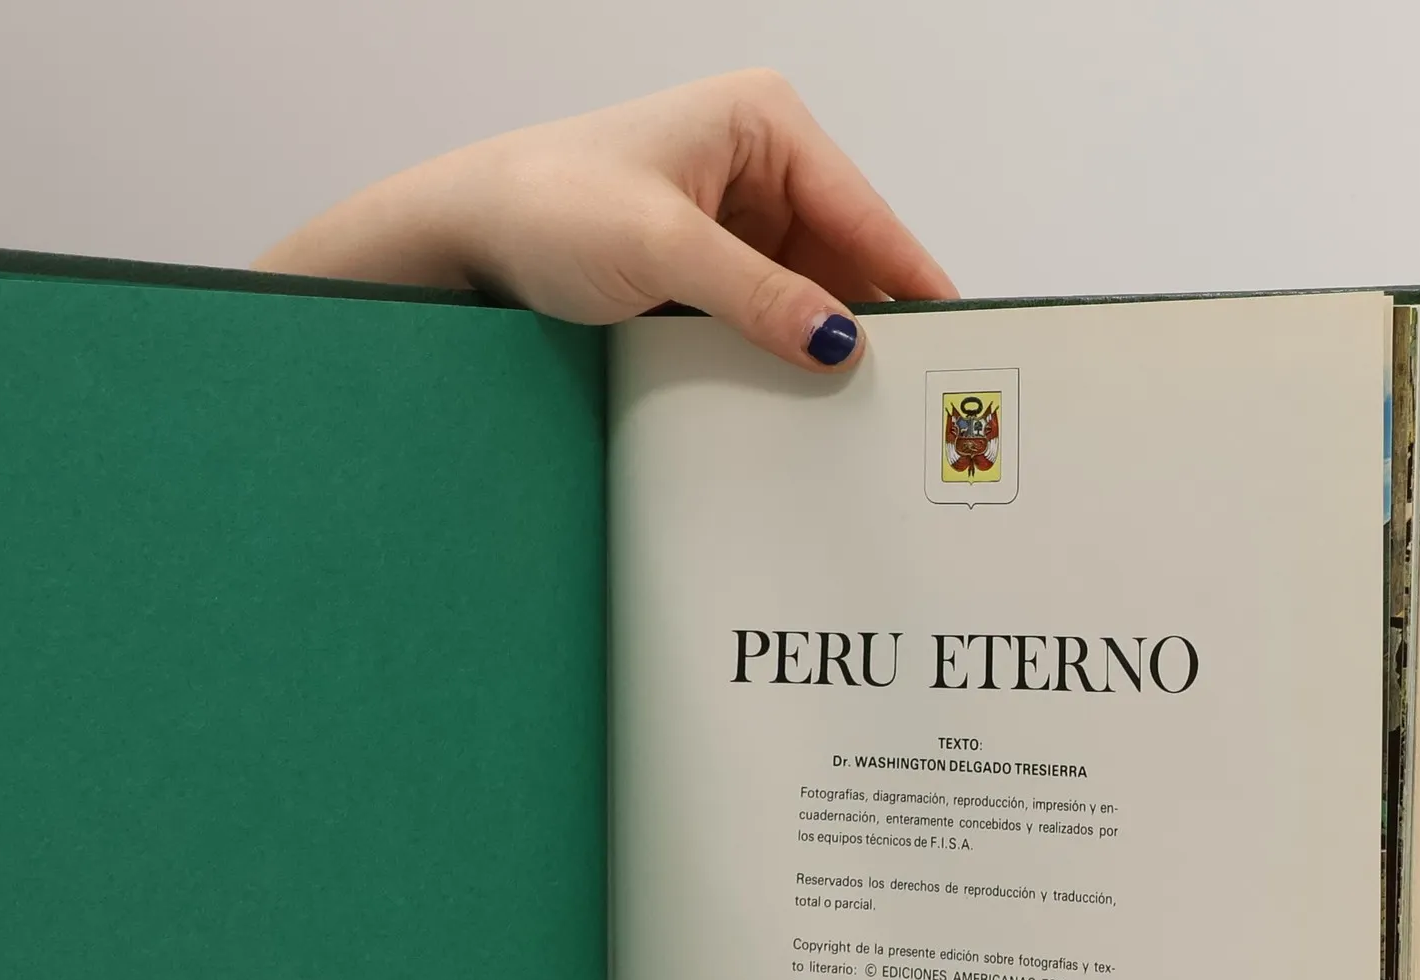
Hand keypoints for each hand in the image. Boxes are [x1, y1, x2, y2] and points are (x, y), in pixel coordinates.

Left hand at [254, 70, 956, 372]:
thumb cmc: (546, 205)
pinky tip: (789, 402)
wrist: (461, 239)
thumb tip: (837, 342)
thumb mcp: (662, 250)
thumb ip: (756, 297)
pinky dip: (771, 357)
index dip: (910, 281)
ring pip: (801, 297)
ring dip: (812, 350)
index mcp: (763, 124)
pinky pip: (758, 318)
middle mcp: (755, 166)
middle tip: (906, 402)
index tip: (959, 339)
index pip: (864, 213)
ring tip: (852, 415)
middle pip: (841, 259)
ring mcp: (727, 221)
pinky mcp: (698, 270)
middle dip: (863, 326)